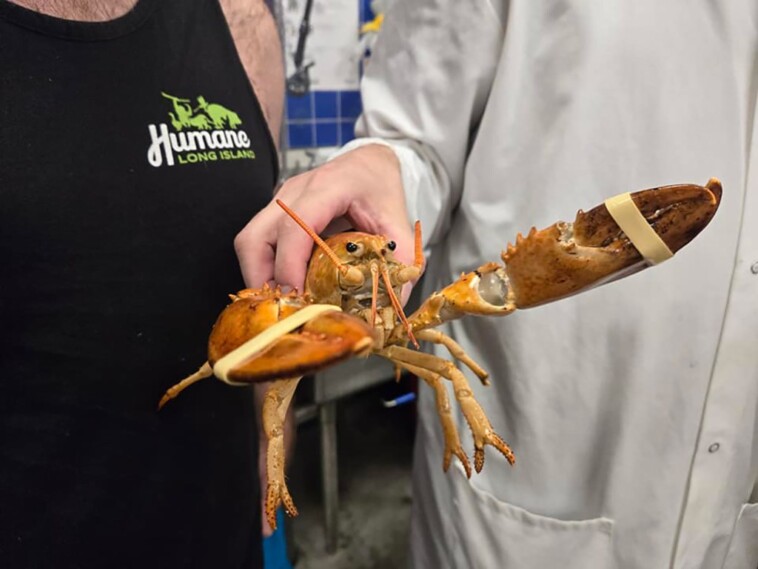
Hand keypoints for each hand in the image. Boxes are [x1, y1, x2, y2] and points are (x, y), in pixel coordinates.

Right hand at [235, 144, 414, 292]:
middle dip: (263, 278)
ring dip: (260, 276)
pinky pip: (258, 242)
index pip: (294, 227)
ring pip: (249, 241)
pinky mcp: (276, 212)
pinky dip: (266, 268)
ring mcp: (280, 201)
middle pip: (255, 237)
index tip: (300, 297)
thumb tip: (395, 302)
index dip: (290, 266)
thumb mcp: (399, 222)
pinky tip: (288, 286)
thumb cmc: (381, 188)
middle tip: (287, 306)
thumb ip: (400, 261)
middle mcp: (294, 191)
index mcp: (327, 186)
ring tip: (285, 301)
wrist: (370, 163)